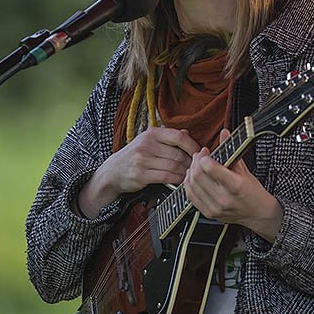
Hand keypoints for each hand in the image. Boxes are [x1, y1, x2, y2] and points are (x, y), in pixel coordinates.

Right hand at [77, 127, 199, 218]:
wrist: (113, 171)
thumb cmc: (134, 155)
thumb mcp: (148, 141)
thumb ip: (168, 137)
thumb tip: (187, 132)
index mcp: (152, 133)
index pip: (179, 136)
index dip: (193, 145)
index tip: (200, 152)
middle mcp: (147, 144)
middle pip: (178, 153)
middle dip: (191, 162)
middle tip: (198, 168)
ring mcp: (143, 160)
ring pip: (174, 166)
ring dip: (185, 173)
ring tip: (190, 175)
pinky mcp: (141, 175)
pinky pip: (166, 177)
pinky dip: (176, 180)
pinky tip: (180, 181)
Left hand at [184, 129, 282, 242]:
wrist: (258, 213)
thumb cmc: (253, 192)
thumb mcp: (245, 170)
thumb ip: (232, 150)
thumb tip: (224, 132)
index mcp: (235, 185)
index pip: (210, 168)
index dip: (204, 157)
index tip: (206, 152)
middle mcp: (223, 198)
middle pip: (198, 175)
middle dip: (196, 161)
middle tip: (200, 156)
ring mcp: (215, 208)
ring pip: (191, 185)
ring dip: (191, 171)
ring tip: (196, 166)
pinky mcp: (208, 213)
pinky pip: (190, 196)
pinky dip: (189, 184)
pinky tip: (193, 178)